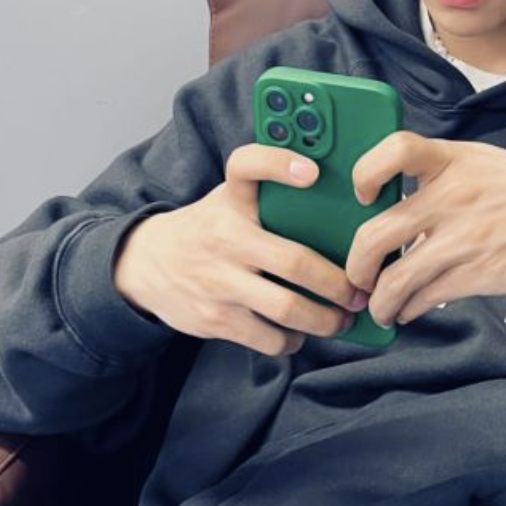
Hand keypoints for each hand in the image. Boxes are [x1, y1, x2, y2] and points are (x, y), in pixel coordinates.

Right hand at [112, 144, 369, 356]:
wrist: (145, 262)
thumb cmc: (209, 227)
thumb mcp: (229, 200)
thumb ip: (270, 197)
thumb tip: (339, 208)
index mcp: (232, 198)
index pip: (247, 166)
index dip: (279, 165)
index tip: (312, 172)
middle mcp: (226, 236)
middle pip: (295, 261)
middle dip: (338, 283)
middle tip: (360, 291)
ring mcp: (219, 280)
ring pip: (287, 308)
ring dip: (325, 320)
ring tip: (341, 319)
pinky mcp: (214, 317)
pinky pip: (267, 338)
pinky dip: (292, 341)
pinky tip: (300, 334)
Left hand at [346, 133, 505, 327]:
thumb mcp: (475, 160)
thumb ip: (433, 177)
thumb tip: (388, 209)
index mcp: (449, 161)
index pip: (394, 151)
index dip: (366, 173)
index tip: (362, 195)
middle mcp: (450, 198)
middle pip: (374, 235)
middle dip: (355, 267)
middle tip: (356, 277)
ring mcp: (463, 239)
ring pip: (396, 281)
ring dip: (378, 302)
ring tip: (378, 306)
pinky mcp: (478, 274)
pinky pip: (426, 298)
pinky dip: (408, 309)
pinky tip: (407, 309)